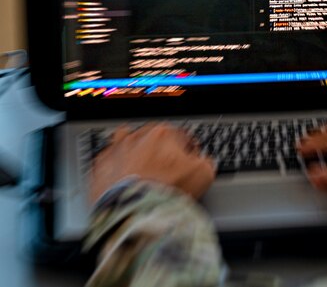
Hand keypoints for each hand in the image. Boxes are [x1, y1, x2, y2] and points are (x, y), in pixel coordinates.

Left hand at [90, 123, 215, 203]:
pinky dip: (115, 168)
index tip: (189, 163)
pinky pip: (109, 161)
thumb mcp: (203, 175)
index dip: (189, 151)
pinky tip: (122, 180)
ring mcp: (116, 150)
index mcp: (163, 134)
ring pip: (126, 143)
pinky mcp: (100, 167)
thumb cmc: (166, 192)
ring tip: (140, 169)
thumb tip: (204, 162)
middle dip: (160, 150)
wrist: (133, 212)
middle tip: (166, 170)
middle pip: (153, 138)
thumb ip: (206, 162)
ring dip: (134, 152)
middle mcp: (137, 137)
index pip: (181, 136)